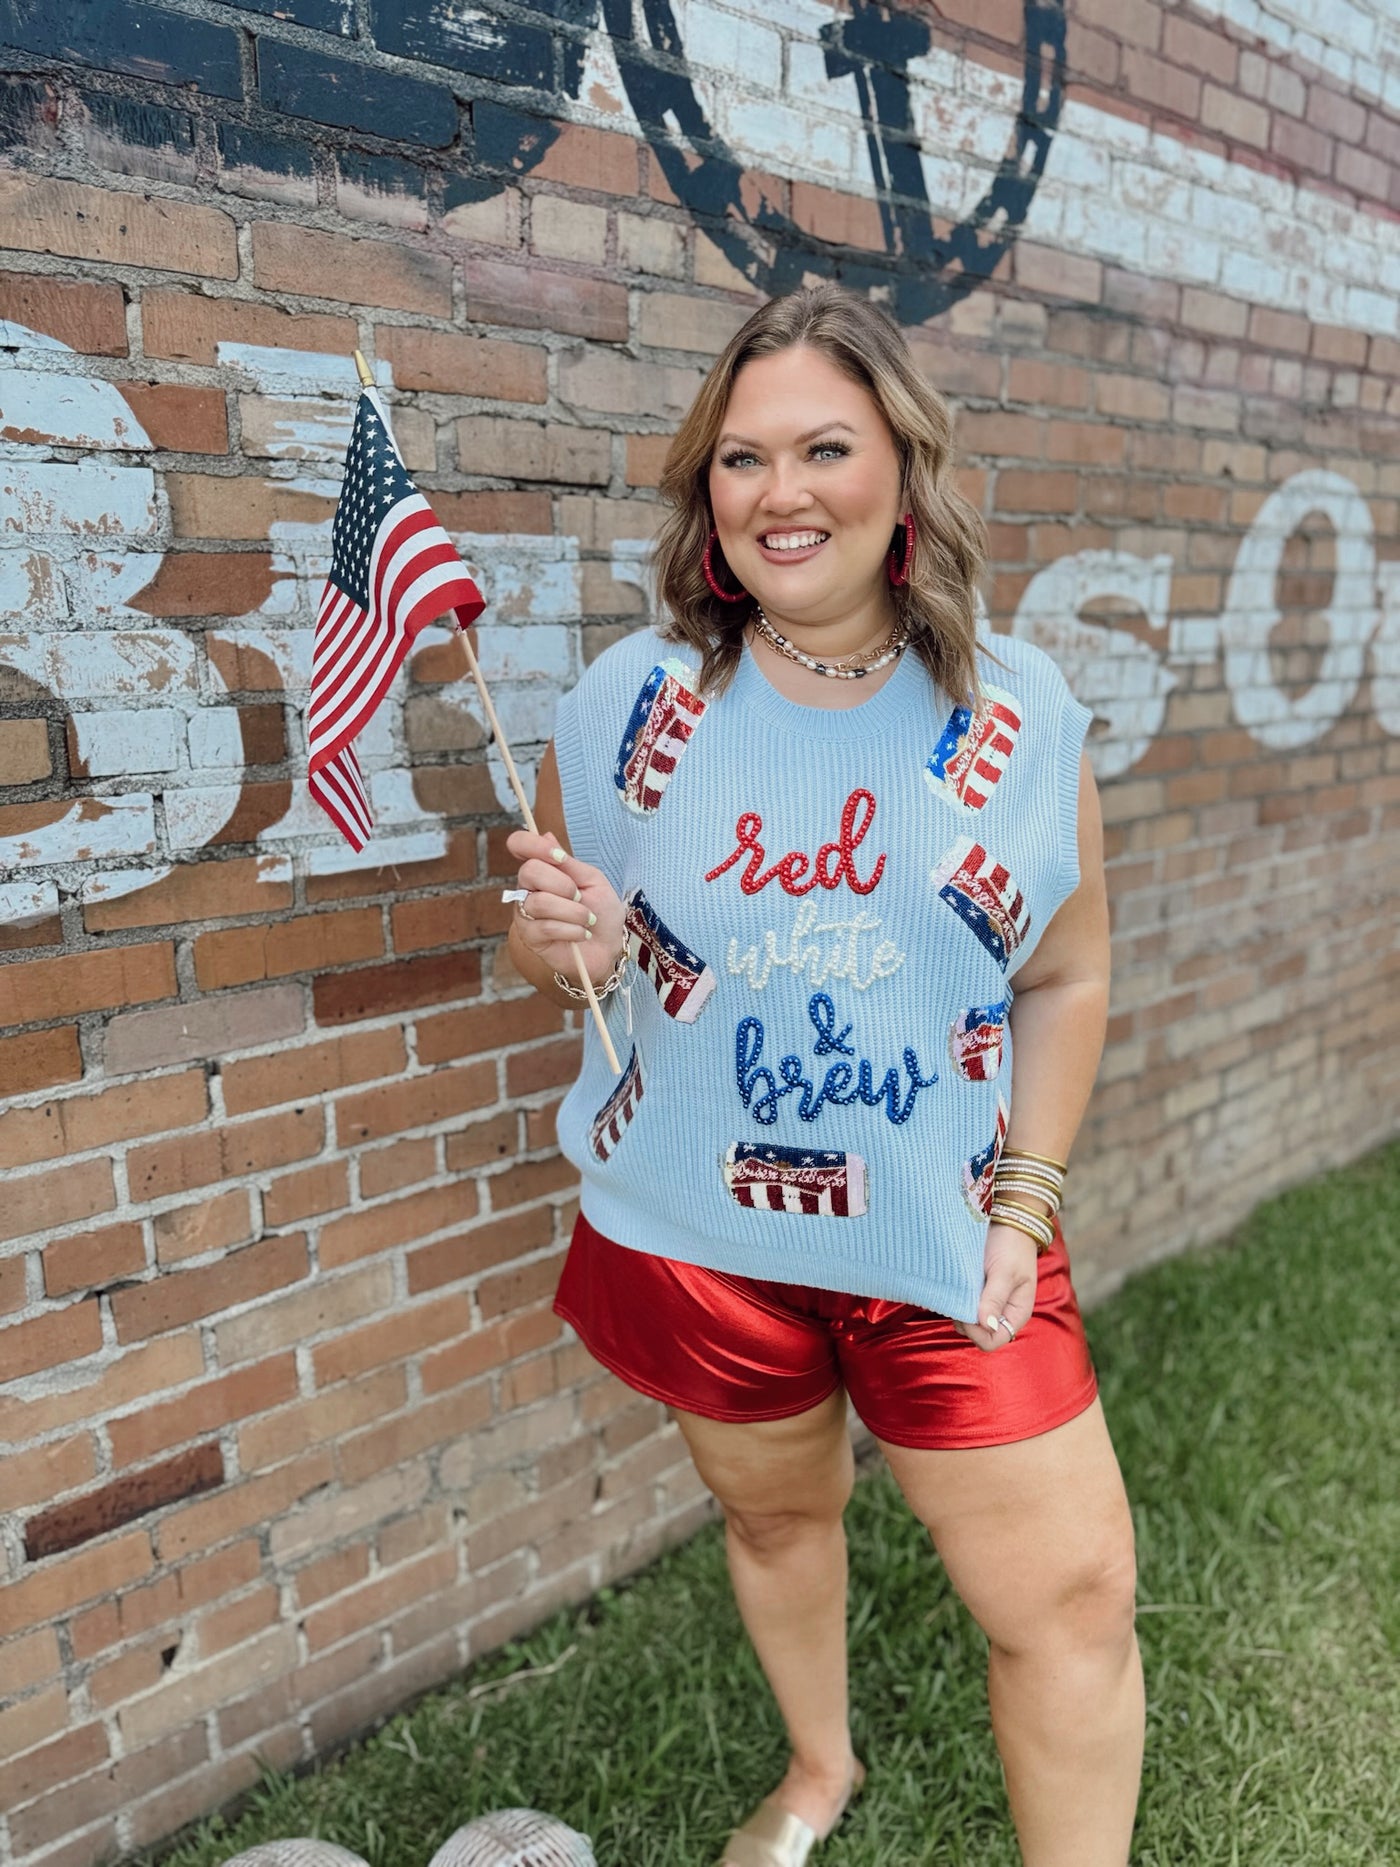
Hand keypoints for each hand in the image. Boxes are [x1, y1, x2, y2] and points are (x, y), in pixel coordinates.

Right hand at [506, 827, 626, 984]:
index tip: (559, 858)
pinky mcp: (530, 937)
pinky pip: (546, 927)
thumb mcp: (592, 881)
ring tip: (587, 920)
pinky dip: (573, 930)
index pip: (519, 844)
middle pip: (529, 871)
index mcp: (542, 868)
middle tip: (580, 898)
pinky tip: (582, 935)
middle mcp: (527, 888)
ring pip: (540, 902)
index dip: (533, 845)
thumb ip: (569, 863)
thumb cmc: (601, 911)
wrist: (608, 947)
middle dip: (564, 885)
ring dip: (574, 912)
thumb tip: (546, 835)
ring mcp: (525, 913)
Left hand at [955, 1223, 1037, 1351]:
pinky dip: (955, 1300)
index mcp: (1016, 1314)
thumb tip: (985, 1325)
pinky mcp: (976, 1293)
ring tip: (957, 1288)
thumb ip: (994, 1299)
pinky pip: (962, 1306)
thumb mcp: (1005, 1272)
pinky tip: (954, 1286)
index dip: (976, 1332)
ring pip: (967, 1321)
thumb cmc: (1011, 1246)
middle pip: (977, 1334)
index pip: (993, 1341)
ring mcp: (988, 1304)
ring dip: (958, 1310)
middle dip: (965, 1321)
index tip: (964, 1313)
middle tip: (959, 1296)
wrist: (1008, 1221)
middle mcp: (1002, 1313)